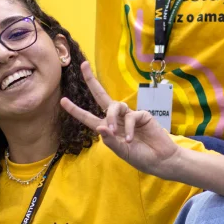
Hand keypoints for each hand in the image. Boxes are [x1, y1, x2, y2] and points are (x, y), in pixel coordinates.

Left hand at [60, 62, 178, 174]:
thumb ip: (110, 141)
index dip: (75, 110)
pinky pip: (131, 116)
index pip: (88, 117)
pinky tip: (130, 138)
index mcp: (108, 129)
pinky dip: (128, 128)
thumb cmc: (140, 157)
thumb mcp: (121, 152)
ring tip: (113, 129)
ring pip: (115, 106)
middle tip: (83, 65)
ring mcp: (129, 116)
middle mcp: (117, 119)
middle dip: (92, 81)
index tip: (63, 100)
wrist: (160, 159)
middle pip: (101, 97)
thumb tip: (100, 127)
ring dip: (111, 116)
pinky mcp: (142, 115)